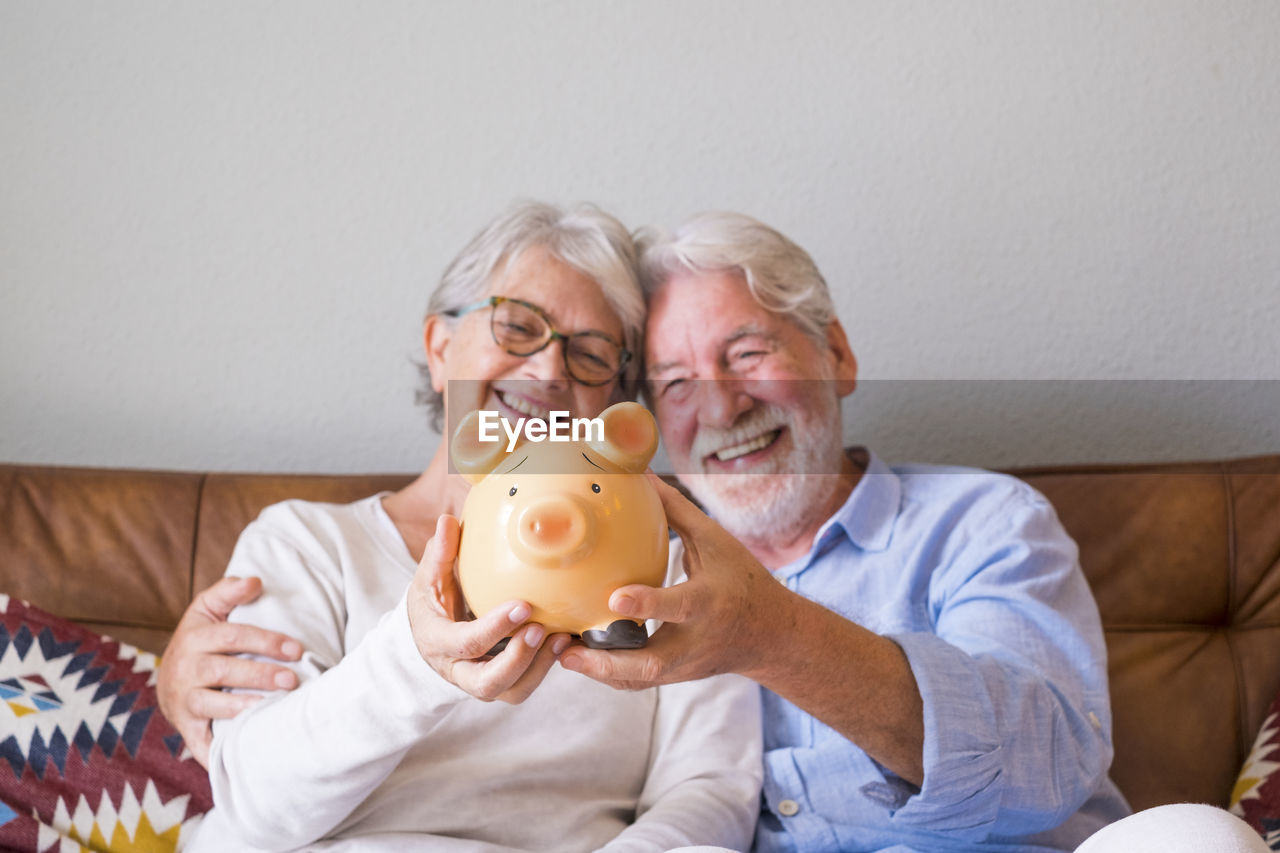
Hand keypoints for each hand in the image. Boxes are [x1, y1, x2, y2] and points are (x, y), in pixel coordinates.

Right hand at [156, 576, 303, 766]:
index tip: (296, 649)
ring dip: (243, 707)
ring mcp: (183, 700)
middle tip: (292, 680)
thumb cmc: (200, 639)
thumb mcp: (207, 609)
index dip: (266, 641)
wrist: (169, 679)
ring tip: (271, 708)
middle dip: (260, 675)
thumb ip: (229, 591)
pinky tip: (244, 753)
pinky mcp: (186, 727)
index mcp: (194, 637)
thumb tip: (255, 580)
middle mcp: (185, 669)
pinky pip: (200, 742)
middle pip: (224, 671)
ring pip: (212, 704)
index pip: (233, 636)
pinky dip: (218, 752)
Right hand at [406, 515, 568, 703]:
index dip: (496, 627)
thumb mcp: (428, 580)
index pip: (467, 642)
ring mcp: (481, 681)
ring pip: (512, 691)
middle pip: (489, 684)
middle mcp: (459, 671)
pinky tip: (564, 641)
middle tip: (542, 629)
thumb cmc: (430, 605)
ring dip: (539, 668)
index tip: (524, 604)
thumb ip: (439, 554)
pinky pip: (524, 685)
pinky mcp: (502, 683)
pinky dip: (545, 667)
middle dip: (519, 659)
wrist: (425, 640)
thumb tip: (448, 521)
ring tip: (562, 638)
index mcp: (439, 643)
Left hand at [559, 473, 787, 689]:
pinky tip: (577, 657)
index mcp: (710, 602)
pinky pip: (636, 681)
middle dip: (606, 662)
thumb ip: (675, 511)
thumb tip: (640, 474)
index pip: (678, 605)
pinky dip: (606, 673)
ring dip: (597, 671)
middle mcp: (695, 639)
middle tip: (566, 651)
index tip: (615, 598)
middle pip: (650, 664)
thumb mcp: (716, 541)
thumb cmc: (742, 579)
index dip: (648, 604)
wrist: (770, 634)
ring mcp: (685, 665)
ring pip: (637, 680)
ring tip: (559, 654)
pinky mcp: (675, 677)